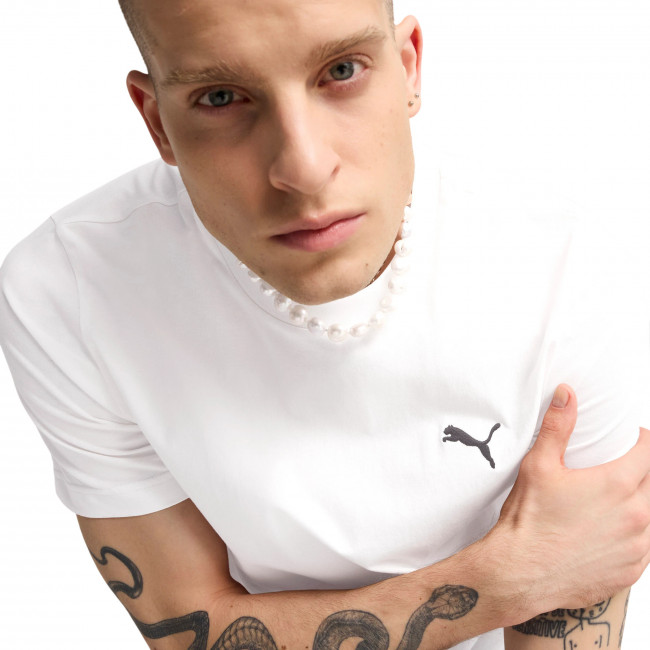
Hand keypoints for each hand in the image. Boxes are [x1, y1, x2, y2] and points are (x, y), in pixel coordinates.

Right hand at [485, 384, 649, 620]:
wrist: (521, 573)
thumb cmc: (529, 521)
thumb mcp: (539, 465)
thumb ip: (558, 426)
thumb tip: (567, 394)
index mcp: (617, 485)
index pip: (648, 453)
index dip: (640, 441)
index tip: (630, 440)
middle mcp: (637, 516)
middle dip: (636, 473)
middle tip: (610, 472)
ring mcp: (637, 547)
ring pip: (647, 516)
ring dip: (633, 506)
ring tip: (605, 505)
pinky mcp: (632, 572)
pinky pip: (641, 547)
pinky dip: (629, 537)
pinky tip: (603, 534)